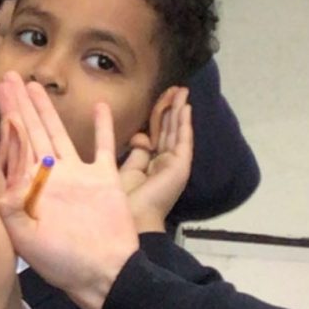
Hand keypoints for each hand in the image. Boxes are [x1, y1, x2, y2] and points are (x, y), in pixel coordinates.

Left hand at [0, 74, 139, 308]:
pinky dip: (103, 127)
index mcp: (32, 187)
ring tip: (34, 86)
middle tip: (7, 78)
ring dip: (46, 109)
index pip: (14, 145)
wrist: (105, 274)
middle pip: (32, 131)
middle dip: (18, 105)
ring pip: (59, 133)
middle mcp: (52, 176)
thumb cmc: (64, 262)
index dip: (5, 119)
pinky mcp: (104, 180)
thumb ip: (11, 208)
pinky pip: (102, 147)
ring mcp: (79, 175)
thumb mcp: (27, 238)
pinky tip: (99, 106)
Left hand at [120, 89, 194, 232]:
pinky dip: (185, 123)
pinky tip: (186, 108)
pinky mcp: (180, 166)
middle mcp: (164, 163)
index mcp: (151, 164)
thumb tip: (140, 136)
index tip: (160, 98)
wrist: (130, 220)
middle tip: (176, 88)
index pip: (156, 134)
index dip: (158, 116)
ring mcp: (174, 164)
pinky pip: (184, 140)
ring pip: (178, 131)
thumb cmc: (122, 200)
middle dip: (171, 108)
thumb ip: (136, 152)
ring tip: (183, 91)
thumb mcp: (125, 170)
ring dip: (180, 110)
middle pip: (169, 130)